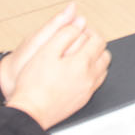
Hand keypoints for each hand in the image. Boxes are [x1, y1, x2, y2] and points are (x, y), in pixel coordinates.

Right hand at [3, 8, 109, 129]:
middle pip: (104, 54)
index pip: (99, 40)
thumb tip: (79, 23)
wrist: (29, 112)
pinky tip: (77, 73)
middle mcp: (90, 77)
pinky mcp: (83, 101)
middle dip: (95, 45)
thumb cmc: (34, 85)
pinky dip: (92, 74)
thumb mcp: (45, 51)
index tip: (79, 32)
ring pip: (102, 69)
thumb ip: (65, 33)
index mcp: (82, 63)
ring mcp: (87, 90)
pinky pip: (96, 83)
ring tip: (78, 57)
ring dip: (95, 59)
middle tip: (80, 43)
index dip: (89, 32)